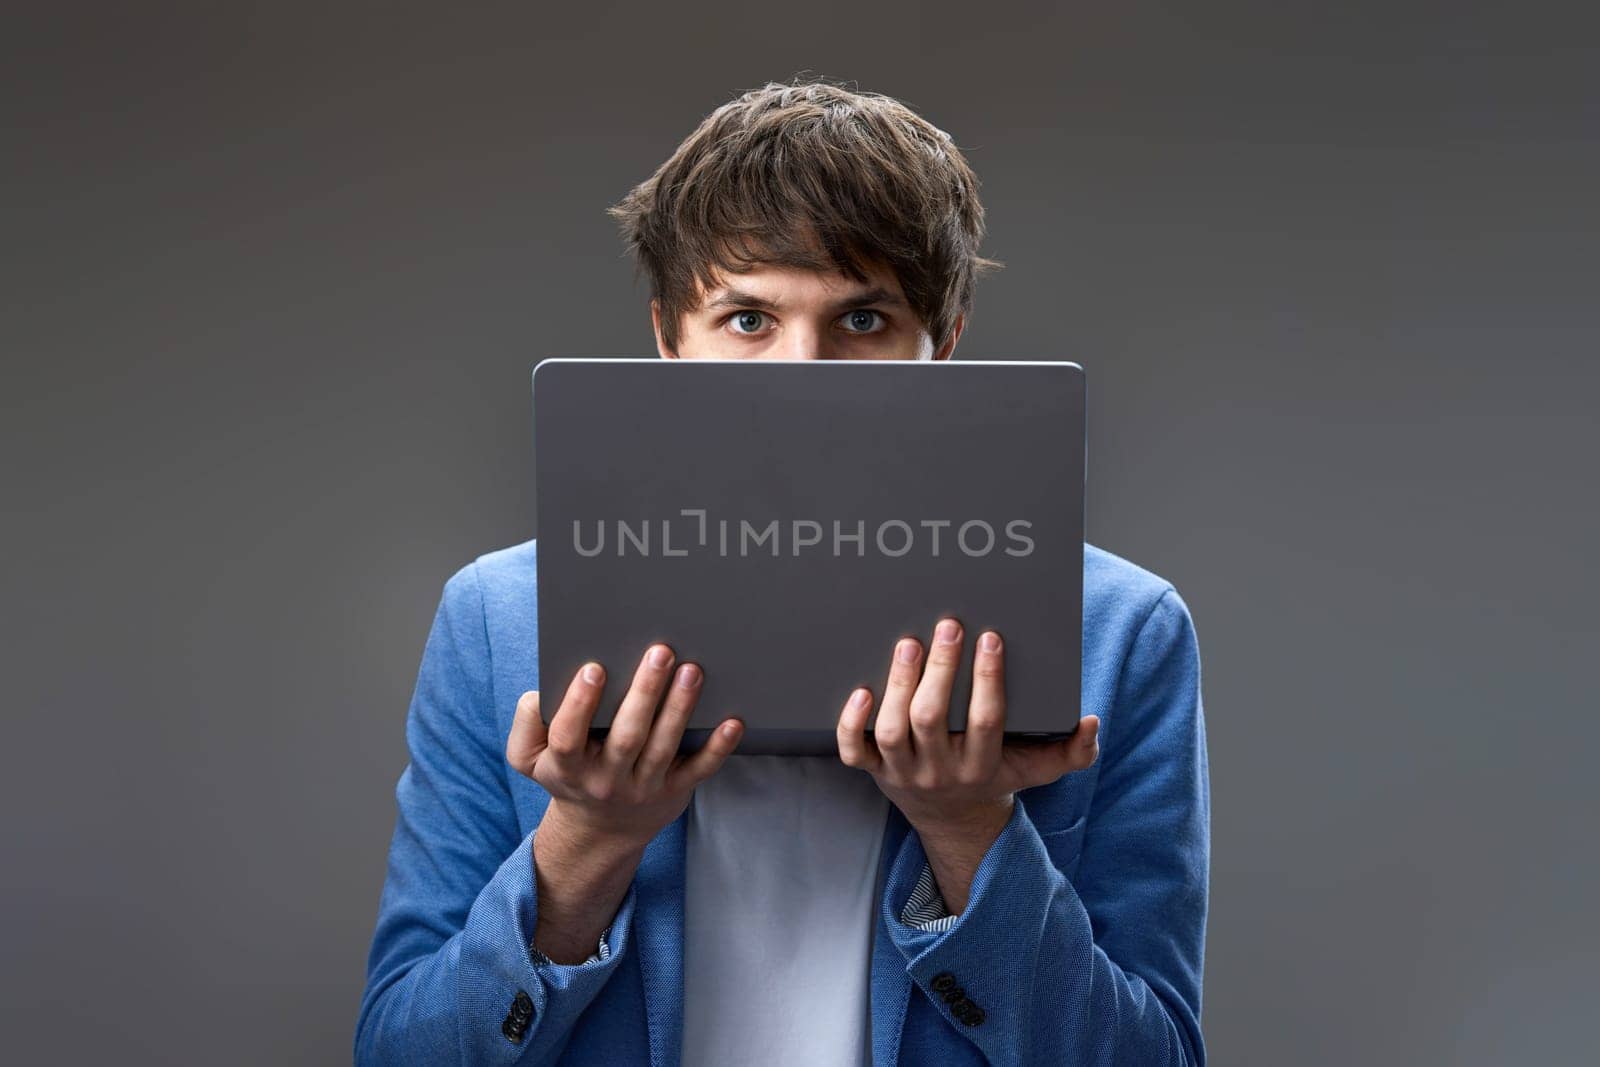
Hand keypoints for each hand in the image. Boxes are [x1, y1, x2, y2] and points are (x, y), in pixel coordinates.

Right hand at [507, 644, 743, 962]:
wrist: (600, 831)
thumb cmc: (568, 774)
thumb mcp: (530, 759)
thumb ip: (526, 725)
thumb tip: (539, 694)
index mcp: (568, 767)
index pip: (569, 737)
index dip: (579, 704)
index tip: (594, 668)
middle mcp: (607, 780)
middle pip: (627, 737)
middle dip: (644, 693)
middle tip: (660, 651)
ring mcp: (644, 787)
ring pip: (663, 747)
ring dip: (680, 708)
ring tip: (692, 671)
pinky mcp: (675, 790)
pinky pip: (699, 770)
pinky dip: (719, 747)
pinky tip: (733, 721)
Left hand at [836, 618, 1098, 908]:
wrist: (955, 819)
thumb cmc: (997, 776)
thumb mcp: (1039, 769)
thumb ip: (1072, 751)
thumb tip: (1091, 722)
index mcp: (982, 765)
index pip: (985, 720)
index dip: (987, 678)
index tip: (990, 637)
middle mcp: (940, 770)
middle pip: (932, 720)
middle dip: (940, 671)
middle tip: (947, 628)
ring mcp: (903, 772)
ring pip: (893, 730)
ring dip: (898, 686)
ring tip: (909, 645)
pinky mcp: (875, 770)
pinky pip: (855, 752)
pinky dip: (852, 723)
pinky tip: (861, 690)